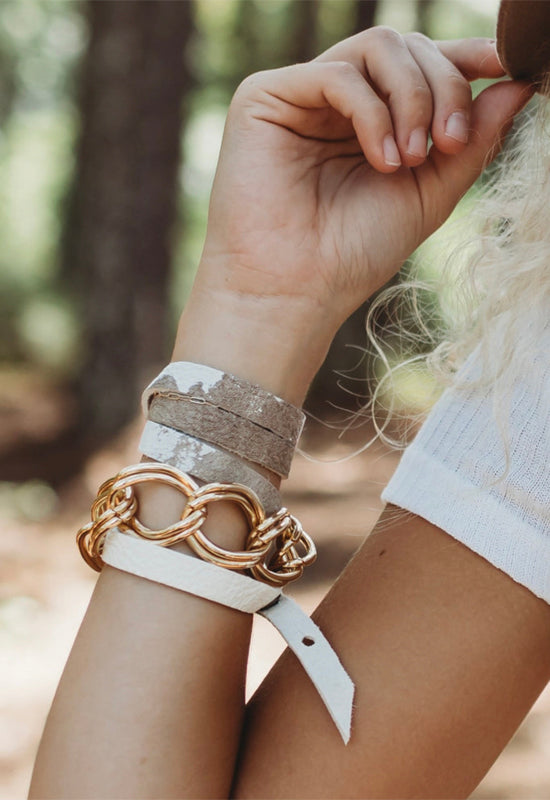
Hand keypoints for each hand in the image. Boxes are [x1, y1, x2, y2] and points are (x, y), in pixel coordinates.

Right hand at [176, 28, 531, 402]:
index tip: (508, 63)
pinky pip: (339, 75)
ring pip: (378, 46)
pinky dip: (373, 114)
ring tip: (413, 159)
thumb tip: (519, 83)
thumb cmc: (354, 254)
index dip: (466, 56)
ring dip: (413, 97)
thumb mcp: (430, 193)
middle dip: (444, 88)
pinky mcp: (265, 98)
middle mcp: (336, 102)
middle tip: (450, 144)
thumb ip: (471, 139)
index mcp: (371, 120)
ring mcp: (301, 96)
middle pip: (408, 46)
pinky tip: (382, 160)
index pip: (423, 64)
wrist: (295, 291)